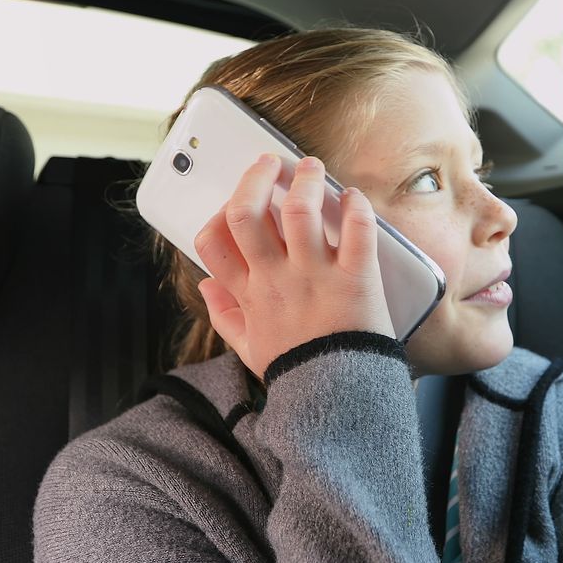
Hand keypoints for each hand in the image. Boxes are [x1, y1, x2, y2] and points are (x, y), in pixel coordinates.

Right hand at [194, 153, 394, 379]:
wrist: (339, 400)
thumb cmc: (299, 372)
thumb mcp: (250, 349)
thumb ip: (225, 316)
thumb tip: (205, 285)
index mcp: (249, 295)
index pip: (213, 242)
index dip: (219, 211)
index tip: (237, 200)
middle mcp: (276, 279)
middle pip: (248, 213)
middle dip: (255, 178)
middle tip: (270, 162)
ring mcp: (315, 277)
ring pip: (298, 211)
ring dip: (305, 181)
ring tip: (312, 168)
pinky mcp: (355, 279)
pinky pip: (356, 231)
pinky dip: (355, 206)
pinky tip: (353, 197)